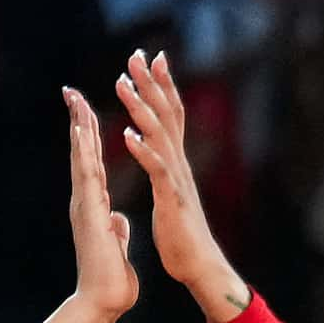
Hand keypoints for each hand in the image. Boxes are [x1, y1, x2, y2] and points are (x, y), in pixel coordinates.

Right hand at [64, 88, 137, 320]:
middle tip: (72, 91)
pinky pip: (88, 177)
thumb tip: (117, 220)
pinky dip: (85, 153)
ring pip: (81, 159)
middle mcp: (86, 200)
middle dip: (78, 122)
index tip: (87, 112)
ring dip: (79, 129)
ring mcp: (85, 205)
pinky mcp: (90, 213)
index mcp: (95, 205)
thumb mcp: (117, 244)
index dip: (91, 138)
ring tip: (75, 100)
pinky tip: (82, 132)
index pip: (93, 163)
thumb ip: (115, 228)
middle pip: (82, 153)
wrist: (103, 300)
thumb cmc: (110, 278)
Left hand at [114, 50, 248, 321]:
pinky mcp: (171, 200)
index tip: (151, 59)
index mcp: (176, 165)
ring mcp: (177, 181)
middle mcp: (179, 166)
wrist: (200, 268)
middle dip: (152, 84)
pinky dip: (143, 151)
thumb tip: (164, 163)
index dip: (162, 87)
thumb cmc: (184, 239)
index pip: (170, 117)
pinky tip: (128, 135)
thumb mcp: (173, 199)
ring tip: (122, 83)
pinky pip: (156, 171)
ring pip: (159, 136)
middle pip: (167, 116)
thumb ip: (166, 177)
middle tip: (138, 54)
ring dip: (141, 108)